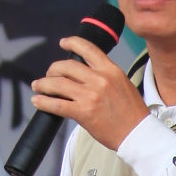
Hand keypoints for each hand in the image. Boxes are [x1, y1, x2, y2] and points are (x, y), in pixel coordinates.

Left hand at [28, 37, 148, 153]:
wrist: (137, 133)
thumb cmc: (132, 112)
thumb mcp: (122, 83)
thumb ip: (104, 75)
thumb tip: (84, 73)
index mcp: (110, 70)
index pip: (87, 49)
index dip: (72, 43)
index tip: (63, 43)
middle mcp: (99, 79)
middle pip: (67, 66)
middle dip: (53, 69)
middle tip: (49, 74)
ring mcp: (90, 96)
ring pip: (58, 83)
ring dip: (43, 84)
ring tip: (38, 86)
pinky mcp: (82, 112)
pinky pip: (56, 104)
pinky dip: (43, 102)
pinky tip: (38, 101)